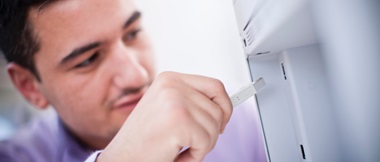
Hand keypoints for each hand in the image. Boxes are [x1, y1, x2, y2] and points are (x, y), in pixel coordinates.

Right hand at [97, 72, 232, 161]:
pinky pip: (206, 142)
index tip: (222, 122)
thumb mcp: (167, 110)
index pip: (215, 85)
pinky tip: (176, 155)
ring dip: (202, 145)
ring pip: (215, 126)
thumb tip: (225, 105)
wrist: (122, 159)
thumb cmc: (144, 141)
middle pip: (219, 107)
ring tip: (179, 148)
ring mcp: (175, 101)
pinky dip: (196, 156)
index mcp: (170, 79)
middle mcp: (172, 85)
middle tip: (194, 142)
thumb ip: (191, 102)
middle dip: (212, 130)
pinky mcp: (179, 120)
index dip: (224, 106)